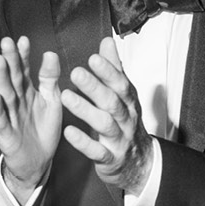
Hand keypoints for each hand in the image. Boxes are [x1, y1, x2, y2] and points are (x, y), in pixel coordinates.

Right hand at [0, 36, 62, 202]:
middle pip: (12, 78)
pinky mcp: (6, 133)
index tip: (23, 39)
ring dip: (0, 79)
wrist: (39, 160)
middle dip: (9, 60)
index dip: (23, 55)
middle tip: (6, 42)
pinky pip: (1, 119)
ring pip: (4, 95)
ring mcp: (10, 115)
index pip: (24, 69)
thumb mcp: (52, 100)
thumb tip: (50, 53)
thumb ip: (50, 78)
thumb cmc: (43, 128)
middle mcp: (17, 100)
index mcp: (28, 91)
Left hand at [60, 37, 152, 195]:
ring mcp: (119, 139)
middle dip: (95, 86)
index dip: (108, 71)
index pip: (120, 83)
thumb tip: (107, 41)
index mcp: (128, 102)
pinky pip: (98, 151)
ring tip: (65, 97)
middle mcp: (126, 119)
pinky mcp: (111, 159)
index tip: (93, 57)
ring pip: (104, 124)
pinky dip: (83, 142)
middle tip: (76, 72)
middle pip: (112, 101)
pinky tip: (68, 131)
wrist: (139, 163)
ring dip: (85, 110)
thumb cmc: (126, 124)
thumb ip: (114, 69)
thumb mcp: (124, 96)